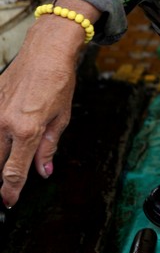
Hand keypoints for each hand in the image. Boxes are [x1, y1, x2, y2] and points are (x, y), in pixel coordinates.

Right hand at [0, 0, 98, 206]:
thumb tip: (43, 171)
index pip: (13, 172)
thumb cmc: (57, 81)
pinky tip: (5, 140)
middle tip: (6, 189)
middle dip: (1, 179)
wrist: (45, 52)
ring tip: (8, 163)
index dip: (11, 191)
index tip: (9, 201)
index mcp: (27, 130)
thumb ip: (48, 148)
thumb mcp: (61, 118)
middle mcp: (5, 123)